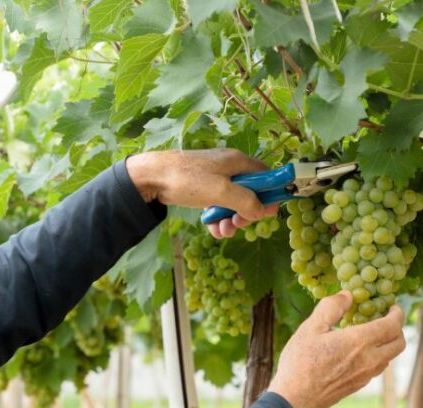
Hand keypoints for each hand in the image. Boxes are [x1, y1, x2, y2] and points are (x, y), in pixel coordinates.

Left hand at [125, 149, 278, 238]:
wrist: (152, 177)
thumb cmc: (188, 180)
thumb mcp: (221, 191)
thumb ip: (246, 201)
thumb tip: (262, 211)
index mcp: (238, 162)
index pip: (266, 175)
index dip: (271, 194)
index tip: (269, 213)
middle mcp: (229, 168)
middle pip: (250, 192)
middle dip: (247, 212)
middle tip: (239, 225)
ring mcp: (215, 179)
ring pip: (233, 202)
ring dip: (232, 219)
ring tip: (224, 231)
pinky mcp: (202, 189)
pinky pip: (218, 205)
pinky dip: (218, 219)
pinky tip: (213, 229)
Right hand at [267, 291, 405, 407]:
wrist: (296, 399)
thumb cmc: (300, 362)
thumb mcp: (310, 328)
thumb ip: (331, 307)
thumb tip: (348, 295)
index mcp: (360, 342)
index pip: (392, 325)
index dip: (398, 313)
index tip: (392, 306)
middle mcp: (369, 360)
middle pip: (399, 343)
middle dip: (398, 328)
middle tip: (385, 318)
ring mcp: (365, 375)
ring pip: (390, 357)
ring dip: (387, 343)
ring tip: (371, 333)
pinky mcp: (359, 385)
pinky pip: (377, 367)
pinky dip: (377, 355)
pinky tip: (358, 351)